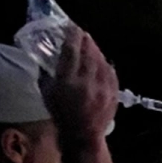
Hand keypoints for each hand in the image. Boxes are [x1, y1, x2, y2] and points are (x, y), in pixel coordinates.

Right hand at [40, 25, 118, 147]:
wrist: (83, 135)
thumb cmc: (62, 114)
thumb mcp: (48, 93)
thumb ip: (49, 73)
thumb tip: (53, 57)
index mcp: (68, 81)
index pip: (71, 52)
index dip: (72, 37)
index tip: (72, 27)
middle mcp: (87, 82)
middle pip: (89, 54)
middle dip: (86, 41)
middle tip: (83, 33)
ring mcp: (103, 88)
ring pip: (102, 62)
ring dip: (97, 50)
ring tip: (92, 44)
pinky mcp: (114, 93)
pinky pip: (112, 73)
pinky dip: (107, 64)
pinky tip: (103, 60)